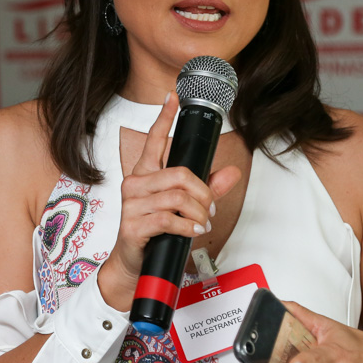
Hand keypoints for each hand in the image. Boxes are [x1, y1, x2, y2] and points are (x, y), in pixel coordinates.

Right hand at [97, 93, 240, 309]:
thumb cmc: (154, 233)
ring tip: (202, 222)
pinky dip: (188, 225)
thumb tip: (231, 173)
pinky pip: (168, 219)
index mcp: (145, 174)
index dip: (163, 117)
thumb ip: (206, 189)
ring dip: (198, 211)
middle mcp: (135, 184)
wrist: (132, 265)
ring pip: (177, 197)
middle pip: (179, 174)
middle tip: (210, 207)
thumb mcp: (181, 209)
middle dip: (203, 192)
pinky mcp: (133, 226)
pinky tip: (193, 230)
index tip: (172, 97)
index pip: (153, 140)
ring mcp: (131, 205)